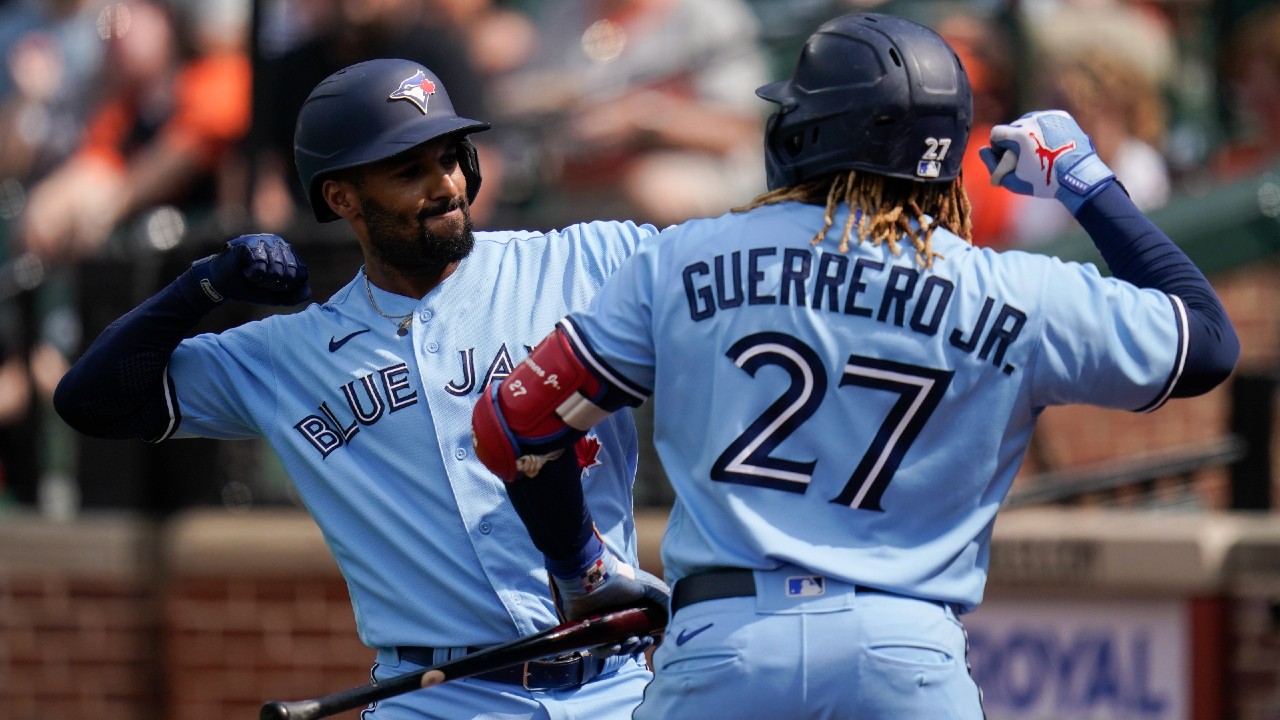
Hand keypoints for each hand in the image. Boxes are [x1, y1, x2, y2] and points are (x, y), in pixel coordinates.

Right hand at [188, 234, 309, 305]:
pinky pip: (260, 265)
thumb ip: (294, 295)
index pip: (301, 274)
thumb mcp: (276, 296)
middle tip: (260, 282)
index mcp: (288, 254)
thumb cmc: (250, 287)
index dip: (287, 287)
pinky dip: (252, 275)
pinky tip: (245, 270)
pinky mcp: (248, 243)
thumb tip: (308, 290)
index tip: (272, 286)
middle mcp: (278, 243)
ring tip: (252, 275)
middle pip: (290, 273)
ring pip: (275, 270)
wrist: (223, 284)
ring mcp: (263, 240)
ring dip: (262, 281)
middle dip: (274, 285)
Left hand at [547, 531, 669, 653]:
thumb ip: (664, 598)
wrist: (595, 578)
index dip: (650, 639)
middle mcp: (617, 622)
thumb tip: (675, 616)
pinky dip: (608, 651)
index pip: (642, 632)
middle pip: (631, 643)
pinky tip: (616, 646)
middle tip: (644, 639)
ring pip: (617, 648)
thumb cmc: (622, 580)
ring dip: (627, 649)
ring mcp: (603, 628)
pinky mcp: (588, 634)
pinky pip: (599, 650)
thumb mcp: (650, 586)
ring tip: (632, 640)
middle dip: (640, 645)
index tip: (656, 639)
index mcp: (631, 613)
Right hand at [979, 110, 1114, 214]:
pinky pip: (1044, 120)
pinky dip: (1043, 130)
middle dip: (1014, 141)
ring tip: (1038, 150)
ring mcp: (1049, 116)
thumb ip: (992, 166)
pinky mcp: (1061, 116)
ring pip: (1028, 121)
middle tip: (1026, 157)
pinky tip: (1050, 144)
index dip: (999, 148)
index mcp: (1020, 134)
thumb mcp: (1013, 180)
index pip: (996, 133)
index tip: (1008, 159)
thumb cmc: (1044, 181)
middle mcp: (1034, 120)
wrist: (1078, 176)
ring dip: (1028, 134)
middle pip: (1013, 127)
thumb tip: (982, 151)